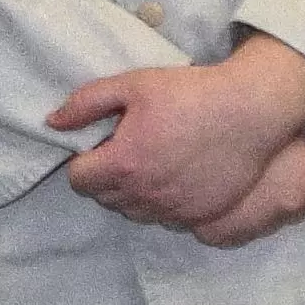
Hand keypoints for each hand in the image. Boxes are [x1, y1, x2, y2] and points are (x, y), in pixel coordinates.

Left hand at [52, 36, 304, 235]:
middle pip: (105, 199)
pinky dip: (165, 203)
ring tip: (154, 164)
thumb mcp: (134, 85)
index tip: (104, 145)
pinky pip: (168, 219)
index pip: (79, 180)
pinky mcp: (201, 214)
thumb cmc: (191, 93)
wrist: (252, 110)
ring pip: (135, 212)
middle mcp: (145, 194)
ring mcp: (174, 208)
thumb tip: (53, 123)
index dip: (85, 161)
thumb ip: (85, 103)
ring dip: (135, 194)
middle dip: (108, 178)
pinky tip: (178, 176)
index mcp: (122, 163)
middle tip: (130, 151)